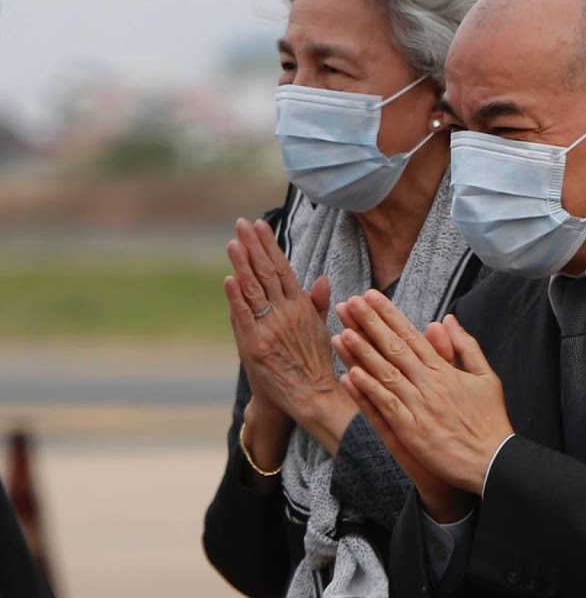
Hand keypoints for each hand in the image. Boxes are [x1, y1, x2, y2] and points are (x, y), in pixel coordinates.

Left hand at [225, 218, 356, 455]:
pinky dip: (235, 298)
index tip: (260, 225)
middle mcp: (287, 313)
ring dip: (242, 264)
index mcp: (302, 306)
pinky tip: (229, 279)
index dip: (270, 246)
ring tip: (233, 242)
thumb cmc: (316, 364)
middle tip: (242, 224)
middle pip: (267, 273)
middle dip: (253, 246)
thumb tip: (320, 278)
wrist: (313, 396)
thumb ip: (316, 303)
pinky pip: (244, 317)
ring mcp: (270, 328)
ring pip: (254, 290)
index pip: (283, 268)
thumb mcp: (321, 329)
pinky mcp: (255, 346)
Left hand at [334, 290, 513, 498]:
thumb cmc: (490, 420)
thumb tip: (448, 320)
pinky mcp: (412, 431)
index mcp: (444, 370)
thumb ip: (465, 346)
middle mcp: (429, 384)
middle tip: (351, 303)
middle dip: (370, 324)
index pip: (411, 336)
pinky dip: (369, 390)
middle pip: (395, 348)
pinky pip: (387, 406)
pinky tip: (352, 375)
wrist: (493, 460)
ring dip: (363, 353)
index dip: (389, 315)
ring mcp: (419, 407)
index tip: (371, 297)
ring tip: (343, 332)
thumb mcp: (486, 376)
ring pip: (386, 374)